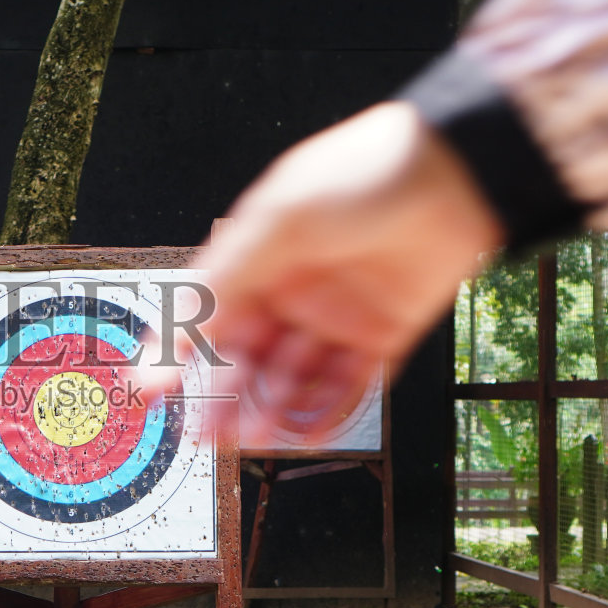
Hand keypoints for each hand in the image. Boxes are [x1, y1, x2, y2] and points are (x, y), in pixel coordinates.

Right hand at [139, 102, 503, 441]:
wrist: (456, 174)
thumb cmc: (365, 173)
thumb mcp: (279, 219)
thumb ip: (227, 278)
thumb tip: (176, 330)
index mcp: (258, 258)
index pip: (206, 317)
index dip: (176, 354)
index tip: (150, 390)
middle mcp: (294, 291)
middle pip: (247, 356)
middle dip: (225, 394)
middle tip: (206, 429)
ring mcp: (338, 316)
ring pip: (293, 377)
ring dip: (271, 407)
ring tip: (256, 433)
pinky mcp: (383, 335)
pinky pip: (349, 386)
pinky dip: (325, 410)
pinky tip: (303, 431)